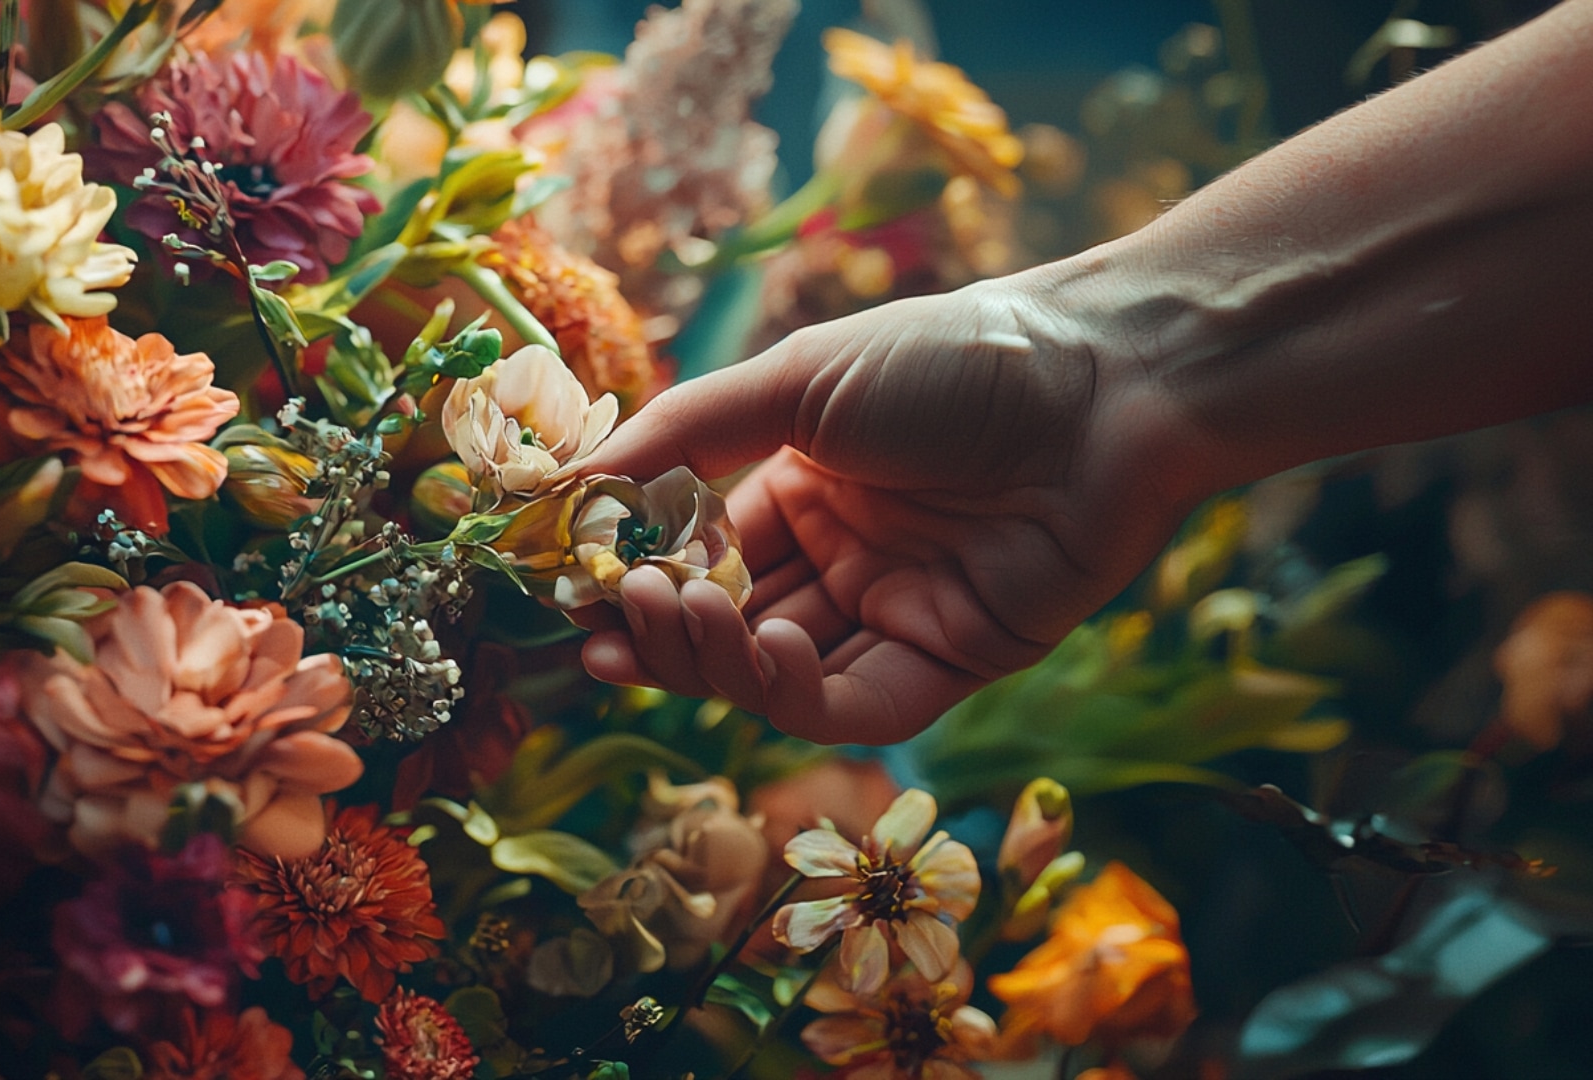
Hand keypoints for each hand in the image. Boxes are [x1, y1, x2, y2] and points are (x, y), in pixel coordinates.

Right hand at [576, 278, 1205, 743]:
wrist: (1104, 380)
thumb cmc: (952, 359)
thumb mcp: (797, 380)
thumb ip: (682, 436)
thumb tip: (566, 487)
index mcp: (803, 488)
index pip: (696, 554)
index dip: (634, 577)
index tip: (571, 589)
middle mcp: (842, 559)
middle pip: (726, 625)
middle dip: (660, 630)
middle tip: (609, 621)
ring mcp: (894, 614)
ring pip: (775, 675)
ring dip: (712, 660)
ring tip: (676, 615)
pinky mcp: (952, 662)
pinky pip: (852, 703)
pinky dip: (790, 692)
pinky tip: (760, 645)